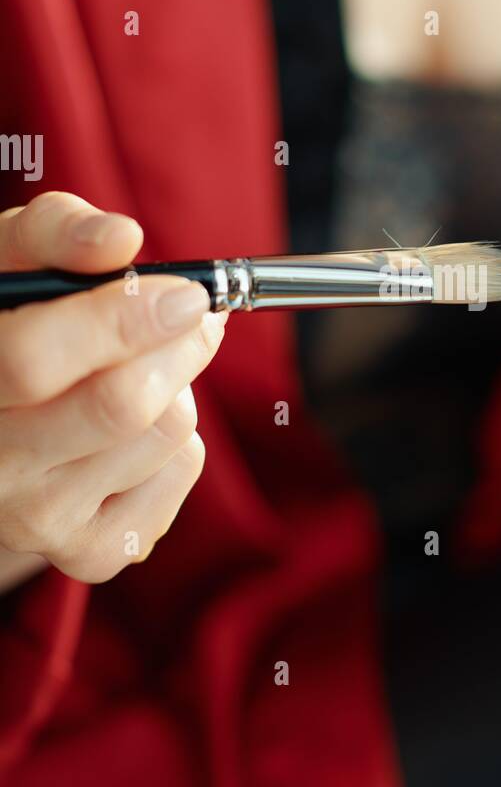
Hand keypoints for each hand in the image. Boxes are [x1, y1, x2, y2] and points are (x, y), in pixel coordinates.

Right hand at [0, 192, 224, 590]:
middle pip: (118, 409)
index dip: (120, 321)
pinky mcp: (88, 552)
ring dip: (178, 387)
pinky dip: (179, 439)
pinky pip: (178, 475)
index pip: (33, 361)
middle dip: (179, 348)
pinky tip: (136, 426)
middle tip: (196, 314)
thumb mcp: (11, 261)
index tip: (184, 294)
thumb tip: (119, 238)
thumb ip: (57, 234)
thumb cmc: (10, 320)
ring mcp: (36, 520)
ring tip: (142, 369)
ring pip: (163, 436)